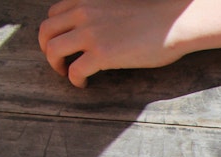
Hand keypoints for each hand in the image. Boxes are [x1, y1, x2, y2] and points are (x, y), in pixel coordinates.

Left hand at [39, 0, 197, 87]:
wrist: (174, 23)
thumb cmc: (156, 16)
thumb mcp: (118, 5)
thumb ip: (102, 12)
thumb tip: (101, 28)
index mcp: (86, 0)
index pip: (54, 14)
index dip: (54, 31)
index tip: (62, 43)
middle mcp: (83, 14)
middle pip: (46, 31)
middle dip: (47, 49)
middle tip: (58, 61)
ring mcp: (90, 34)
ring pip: (54, 50)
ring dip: (55, 65)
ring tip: (66, 73)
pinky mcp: (102, 54)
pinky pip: (75, 70)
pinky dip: (75, 80)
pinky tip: (84, 84)